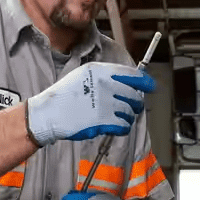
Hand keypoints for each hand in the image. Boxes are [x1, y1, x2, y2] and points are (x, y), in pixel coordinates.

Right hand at [26, 63, 155, 145]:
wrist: (48, 114)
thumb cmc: (64, 96)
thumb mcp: (83, 75)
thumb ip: (105, 76)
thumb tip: (128, 82)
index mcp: (100, 71)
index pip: (133, 75)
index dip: (145, 82)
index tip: (151, 86)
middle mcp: (105, 85)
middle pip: (135, 95)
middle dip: (136, 103)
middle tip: (132, 107)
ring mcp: (105, 103)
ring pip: (130, 112)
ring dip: (127, 117)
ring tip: (117, 118)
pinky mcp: (103, 120)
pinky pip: (124, 125)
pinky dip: (123, 127)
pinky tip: (116, 126)